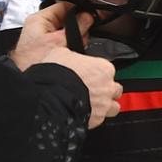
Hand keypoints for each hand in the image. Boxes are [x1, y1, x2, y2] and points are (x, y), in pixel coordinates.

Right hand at [13, 3, 121, 128]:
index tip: (85, 72)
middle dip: (103, 87)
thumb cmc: (54, 73)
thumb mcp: (58, 50)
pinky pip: (102, 118)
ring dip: (104, 103)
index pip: (106, 68)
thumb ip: (68, 48)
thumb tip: (68, 41)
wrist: (49, 98)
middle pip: (113, 87)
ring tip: (91, 102)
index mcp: (104, 67)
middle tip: (88, 87)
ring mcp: (104, 104)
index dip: (95, 70)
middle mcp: (109, 86)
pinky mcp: (97, 119)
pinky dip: (96, 116)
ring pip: (112, 104)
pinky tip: (86, 113)